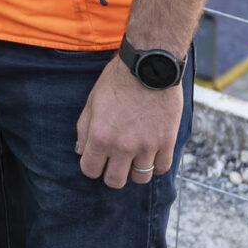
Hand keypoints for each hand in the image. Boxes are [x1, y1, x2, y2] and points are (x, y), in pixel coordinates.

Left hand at [74, 62, 180, 188]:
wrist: (149, 65)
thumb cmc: (118, 80)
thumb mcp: (92, 102)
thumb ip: (84, 129)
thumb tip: (81, 151)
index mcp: (100, 136)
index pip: (90, 171)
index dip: (91, 166)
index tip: (97, 159)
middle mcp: (122, 146)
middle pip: (114, 181)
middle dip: (111, 174)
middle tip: (115, 162)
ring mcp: (146, 146)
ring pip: (140, 178)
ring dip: (135, 171)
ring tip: (134, 158)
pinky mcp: (166, 142)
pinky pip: (162, 168)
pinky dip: (156, 165)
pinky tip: (151, 154)